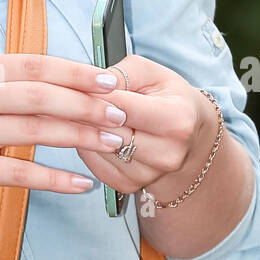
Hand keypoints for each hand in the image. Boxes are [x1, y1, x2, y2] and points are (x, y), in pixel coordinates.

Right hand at [0, 53, 137, 208]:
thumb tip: (55, 80)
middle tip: (122, 113)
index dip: (77, 72)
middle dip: (87, 104)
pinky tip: (80, 184)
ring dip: (79, 137)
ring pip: (35, 131)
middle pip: (42, 95)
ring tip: (112, 144)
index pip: (36, 65)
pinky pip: (19, 174)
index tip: (111, 80)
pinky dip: (54, 179)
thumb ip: (0, 83)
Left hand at [75, 55, 216, 201]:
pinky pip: (94, 164)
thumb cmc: (170, 99)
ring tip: (80, 112)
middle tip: (69, 96)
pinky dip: (87, 147)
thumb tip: (91, 83)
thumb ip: (123, 73)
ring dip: (83, 130)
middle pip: (108, 130)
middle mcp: (167, 153)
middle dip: (85, 111)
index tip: (77, 82)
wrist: (190, 138)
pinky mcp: (129, 186)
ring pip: (97, 148)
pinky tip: (90, 132)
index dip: (95, 93)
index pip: (123, 106)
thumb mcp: (153, 74)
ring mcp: (149, 175)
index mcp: (177, 120)